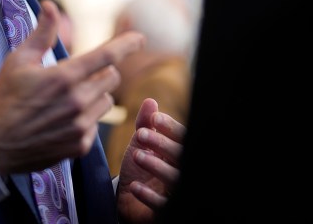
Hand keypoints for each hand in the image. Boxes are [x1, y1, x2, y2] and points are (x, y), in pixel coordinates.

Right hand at [0, 0, 145, 174]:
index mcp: (64, 76)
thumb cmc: (2, 99)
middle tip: (76, 76)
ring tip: (67, 100)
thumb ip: (41, 33)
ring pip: (106, 102)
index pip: (107, 55)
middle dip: (99, 72)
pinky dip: (85, 120)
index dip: (127, 44)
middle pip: (111, 78)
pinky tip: (62, 121)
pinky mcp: (79, 146)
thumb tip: (50, 5)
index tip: (140, 39)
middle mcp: (77, 101)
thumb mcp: (18, 61)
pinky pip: (95, 125)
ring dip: (94, 96)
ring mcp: (80, 126)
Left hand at [116, 98, 185, 222]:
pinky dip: (150, 196)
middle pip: (181, 156)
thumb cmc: (140, 167)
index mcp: (179, 151)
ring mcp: (176, 191)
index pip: (184, 137)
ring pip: (175, 179)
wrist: (128, 198)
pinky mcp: (166, 211)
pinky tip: (135, 186)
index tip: (154, 119)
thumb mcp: (141, 143)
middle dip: (162, 144)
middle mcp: (183, 170)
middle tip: (140, 134)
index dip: (171, 127)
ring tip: (136, 155)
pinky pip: (163, 205)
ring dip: (157, 166)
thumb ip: (145, 123)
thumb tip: (150, 101)